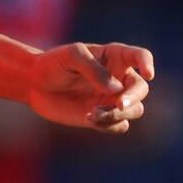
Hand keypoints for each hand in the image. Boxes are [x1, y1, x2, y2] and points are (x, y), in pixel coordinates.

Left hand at [27, 42, 154, 133]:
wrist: (34, 84)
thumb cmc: (53, 63)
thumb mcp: (70, 57)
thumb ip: (92, 68)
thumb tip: (116, 88)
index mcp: (115, 57)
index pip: (140, 57)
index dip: (148, 64)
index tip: (148, 74)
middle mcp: (119, 78)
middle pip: (140, 90)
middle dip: (133, 98)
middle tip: (118, 104)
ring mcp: (112, 99)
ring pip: (134, 110)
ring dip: (118, 114)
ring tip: (93, 113)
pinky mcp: (104, 117)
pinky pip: (120, 126)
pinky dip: (109, 125)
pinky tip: (88, 118)